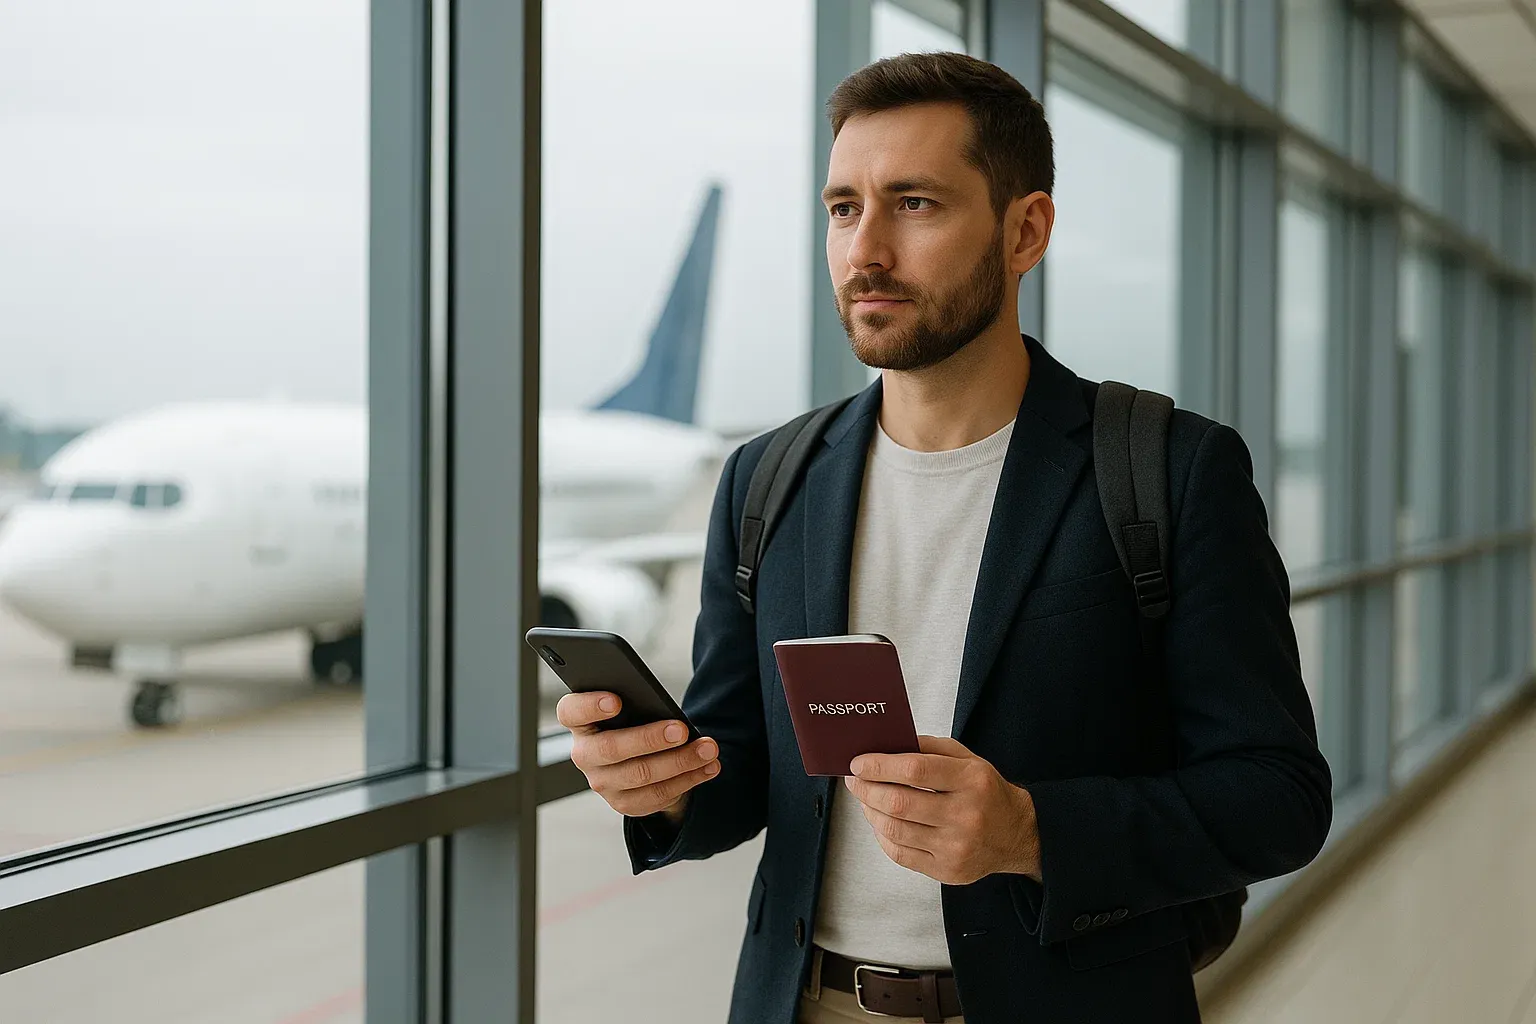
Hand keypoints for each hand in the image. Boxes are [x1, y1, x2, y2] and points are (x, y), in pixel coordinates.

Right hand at [558, 691, 719, 820]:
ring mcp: (602, 782)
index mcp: (580, 722)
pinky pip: (657, 795)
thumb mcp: (631, 706)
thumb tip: (662, 705)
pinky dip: (688, 780)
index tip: (617, 700)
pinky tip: (708, 767)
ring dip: (680, 762)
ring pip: (641, 775)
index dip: (590, 706)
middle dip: (650, 739)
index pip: (571, 712)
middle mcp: (584, 754)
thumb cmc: (634, 720)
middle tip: (681, 729)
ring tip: (708, 748)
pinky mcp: (624, 803)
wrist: (638, 757)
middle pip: (612, 749)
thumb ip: (636, 700)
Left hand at [843, 735, 1040, 885]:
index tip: (859, 763)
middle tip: (855, 781)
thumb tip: (885, 747)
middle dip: (868, 789)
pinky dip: (882, 836)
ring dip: (871, 811)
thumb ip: (928, 749)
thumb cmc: (985, 792)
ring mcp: (956, 847)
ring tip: (866, 799)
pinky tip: (880, 822)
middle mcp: (966, 815)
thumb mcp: (967, 759)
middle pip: (900, 803)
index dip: (880, 766)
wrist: (1015, 834)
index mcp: (972, 780)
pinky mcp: (947, 870)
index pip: (915, 769)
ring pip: (895, 830)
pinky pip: (901, 854)